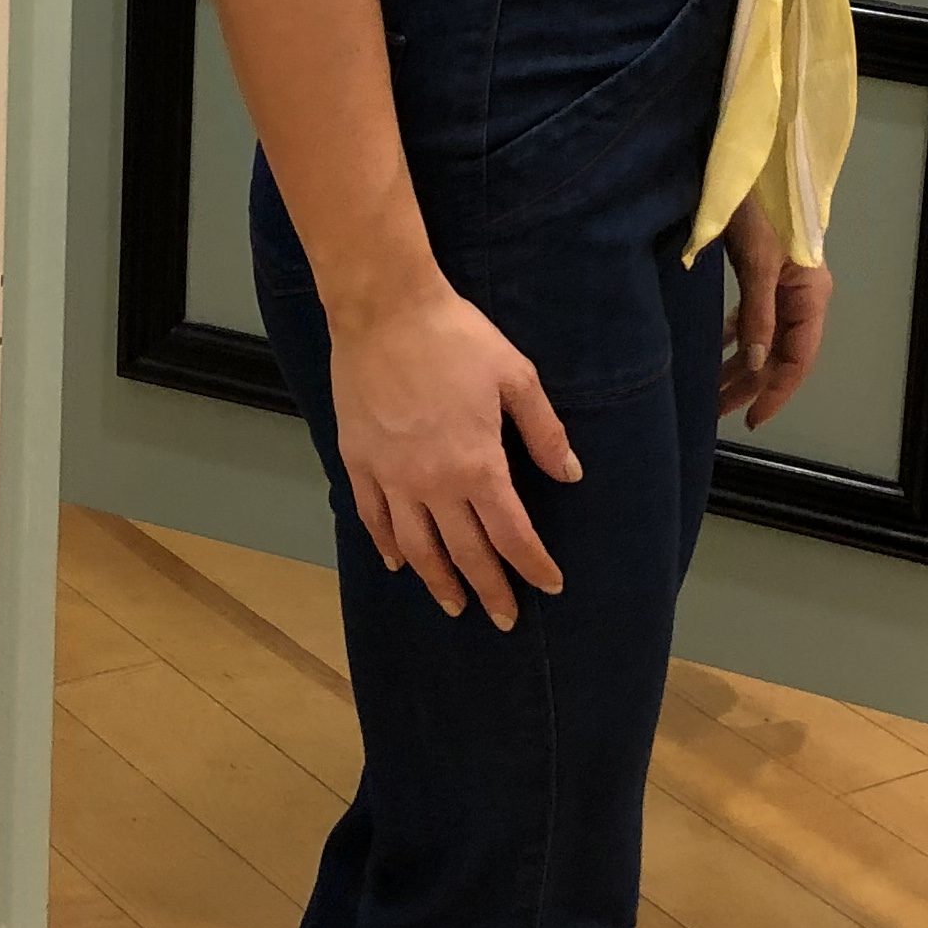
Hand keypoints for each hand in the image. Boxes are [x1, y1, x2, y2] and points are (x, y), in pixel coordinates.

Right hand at [328, 273, 580, 629]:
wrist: (385, 309)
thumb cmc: (456, 337)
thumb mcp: (517, 376)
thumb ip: (544, 431)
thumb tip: (569, 474)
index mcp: (478, 465)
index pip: (512, 535)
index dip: (533, 565)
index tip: (549, 585)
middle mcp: (433, 483)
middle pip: (466, 553)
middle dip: (489, 589)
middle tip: (504, 618)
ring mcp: (391, 476)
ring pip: (416, 547)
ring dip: (438, 581)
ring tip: (454, 605)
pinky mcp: (358, 461)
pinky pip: (373, 517)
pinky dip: (386, 545)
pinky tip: (397, 562)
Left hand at [719, 199, 829, 431]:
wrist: (750, 160)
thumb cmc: (759, 209)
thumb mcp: (758, 263)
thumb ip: (758, 314)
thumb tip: (755, 365)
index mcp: (811, 294)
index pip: (797, 358)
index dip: (776, 391)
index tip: (752, 419)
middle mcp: (802, 294)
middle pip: (779, 353)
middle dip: (751, 384)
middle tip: (717, 412)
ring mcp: (784, 283)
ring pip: (764, 337)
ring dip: (741, 364)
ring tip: (713, 391)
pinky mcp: (764, 271)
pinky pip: (753, 316)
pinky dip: (738, 335)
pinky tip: (720, 350)